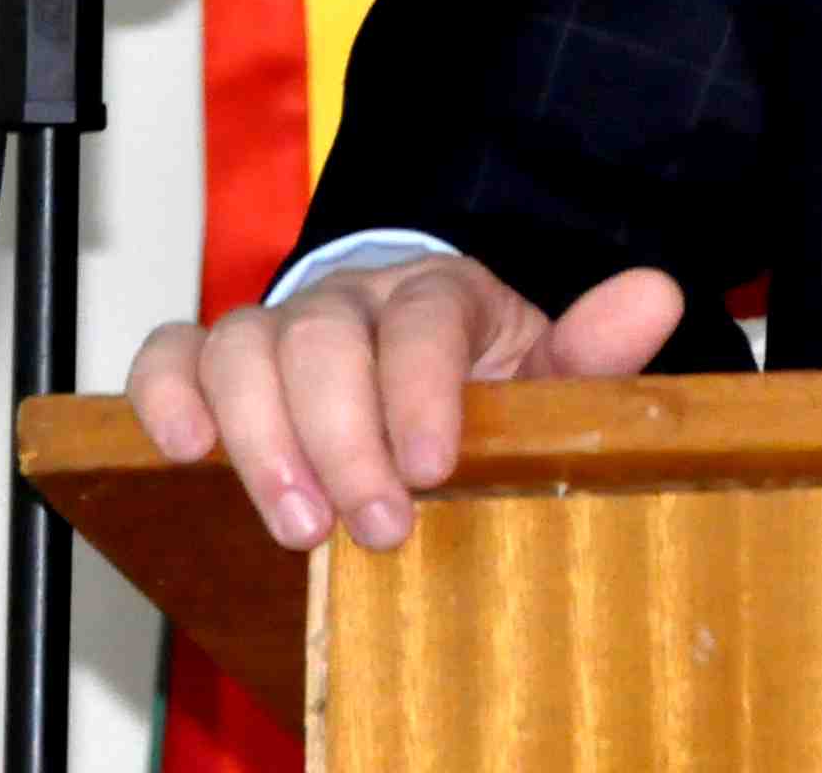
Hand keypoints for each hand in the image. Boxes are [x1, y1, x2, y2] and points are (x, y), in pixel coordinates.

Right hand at [125, 254, 685, 552]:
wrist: (413, 354)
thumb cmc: (478, 377)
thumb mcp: (545, 372)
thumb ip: (592, 349)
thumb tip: (656, 295)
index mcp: (440, 293)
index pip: (425, 321)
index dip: (421, 391)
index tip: (431, 468)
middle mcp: (351, 298)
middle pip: (323, 340)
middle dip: (342, 440)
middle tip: (377, 526)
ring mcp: (279, 326)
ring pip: (242, 347)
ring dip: (261, 440)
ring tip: (299, 527)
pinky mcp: (218, 362)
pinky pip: (170, 354)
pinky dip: (165, 395)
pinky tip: (187, 452)